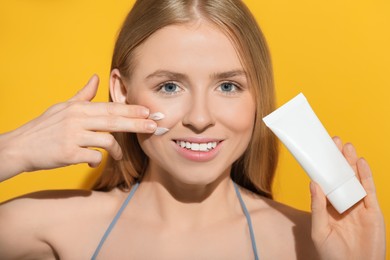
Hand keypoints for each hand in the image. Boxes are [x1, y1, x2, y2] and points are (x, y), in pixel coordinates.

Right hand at [0, 75, 156, 180]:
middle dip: (136, 123)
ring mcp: (72, 136)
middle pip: (113, 121)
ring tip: (118, 155)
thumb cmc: (43, 128)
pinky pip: (93, 157)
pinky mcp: (68, 153)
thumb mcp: (62, 107)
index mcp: (78, 108)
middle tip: (153, 127)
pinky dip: (97, 161)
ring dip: (116, 150)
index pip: (110, 108)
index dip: (131, 110)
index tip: (148, 111)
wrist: (19, 147)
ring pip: (106, 141)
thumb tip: (96, 77)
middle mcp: (76, 119)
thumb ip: (82, 95)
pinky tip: (93, 161)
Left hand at [310, 137, 385, 259]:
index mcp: (328, 207)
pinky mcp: (372, 212)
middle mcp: (343, 203)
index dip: (323, 168)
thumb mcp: (319, 230)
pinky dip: (366, 176)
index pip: (325, 182)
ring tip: (346, 146)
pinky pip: (369, 191)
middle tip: (334, 141)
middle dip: (338, 160)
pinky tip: (361, 163)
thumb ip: (317, 207)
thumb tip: (313, 183)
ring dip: (351, 163)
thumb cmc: (332, 255)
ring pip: (355, 180)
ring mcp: (358, 207)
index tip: (318, 152)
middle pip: (340, 177)